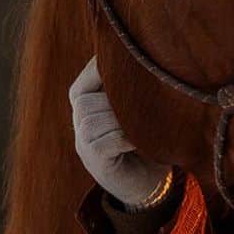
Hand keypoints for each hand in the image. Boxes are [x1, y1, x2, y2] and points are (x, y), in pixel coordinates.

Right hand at [69, 55, 172, 209]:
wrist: (152, 181)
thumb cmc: (149, 137)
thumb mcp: (139, 108)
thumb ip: (134, 87)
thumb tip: (146, 52)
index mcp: (88, 106)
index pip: (84, 82)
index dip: (102, 71)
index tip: (129, 63)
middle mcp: (80, 124)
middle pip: (86, 100)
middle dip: (116, 98)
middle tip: (145, 104)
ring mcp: (84, 144)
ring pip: (92, 121)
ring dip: (121, 119)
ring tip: (144, 124)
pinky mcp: (96, 163)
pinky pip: (103, 143)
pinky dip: (124, 139)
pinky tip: (140, 141)